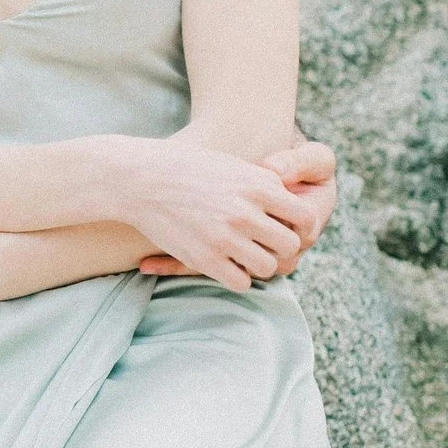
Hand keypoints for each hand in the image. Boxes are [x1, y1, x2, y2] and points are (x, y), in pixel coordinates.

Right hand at [134, 136, 336, 286]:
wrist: (142, 178)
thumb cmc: (187, 166)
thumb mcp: (233, 165)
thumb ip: (263, 184)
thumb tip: (289, 199)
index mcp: (260, 185)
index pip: (305, 217)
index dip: (301, 226)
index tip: (287, 228)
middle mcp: (247, 212)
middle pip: (290, 245)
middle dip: (281, 247)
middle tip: (265, 244)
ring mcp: (226, 238)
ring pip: (268, 267)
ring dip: (260, 264)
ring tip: (245, 254)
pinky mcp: (205, 258)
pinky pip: (241, 282)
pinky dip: (238, 277)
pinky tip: (227, 264)